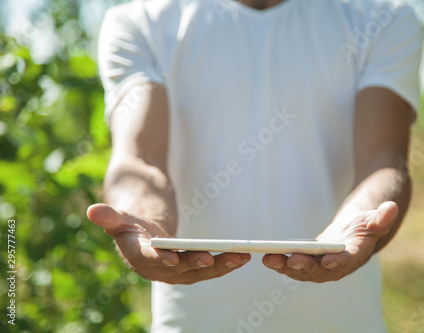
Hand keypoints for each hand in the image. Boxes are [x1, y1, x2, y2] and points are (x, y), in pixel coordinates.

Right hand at [87, 204, 250, 284]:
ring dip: (218, 267)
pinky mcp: (187, 269)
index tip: (172, 258)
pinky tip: (240, 258)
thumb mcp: (119, 215)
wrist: (141, 229)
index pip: (145, 258)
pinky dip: (223, 264)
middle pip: (177, 269)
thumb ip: (109, 216)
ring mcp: (172, 271)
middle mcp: (154, 268)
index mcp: (135, 254)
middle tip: (213, 256)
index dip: (158, 258)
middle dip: (196, 264)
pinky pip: (206, 269)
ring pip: (197, 272)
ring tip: (240, 257)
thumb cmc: (130, 220)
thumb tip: (93, 210)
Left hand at [262, 202, 397, 282]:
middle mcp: (338, 266)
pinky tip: (267, 257)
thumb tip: (391, 207)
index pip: (348, 261)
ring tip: (269, 259)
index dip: (338, 262)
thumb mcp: (375, 217)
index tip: (328, 261)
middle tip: (291, 260)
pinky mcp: (311, 263)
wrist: (357, 231)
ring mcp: (323, 267)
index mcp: (356, 255)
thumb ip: (382, 217)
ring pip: (304, 271)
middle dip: (305, 267)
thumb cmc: (366, 222)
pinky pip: (295, 266)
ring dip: (287, 267)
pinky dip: (282, 263)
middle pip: (321, 271)